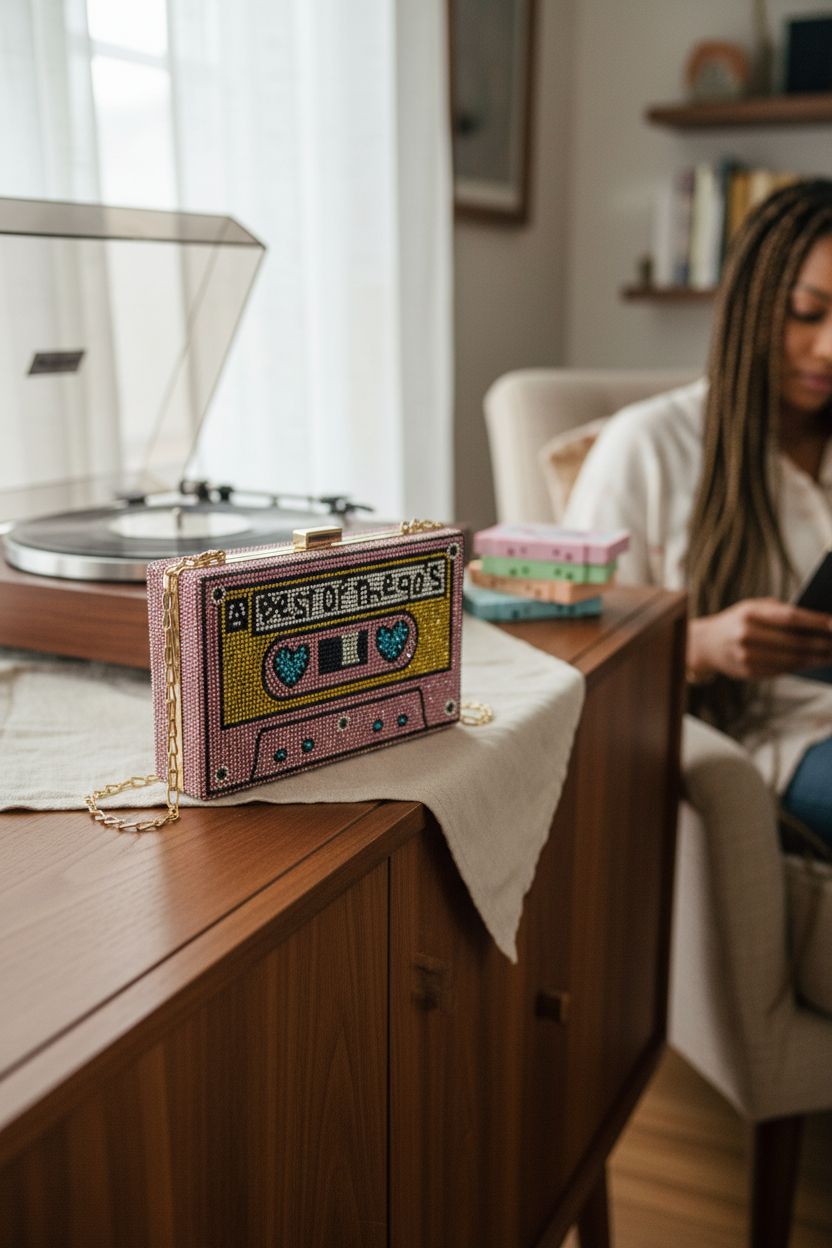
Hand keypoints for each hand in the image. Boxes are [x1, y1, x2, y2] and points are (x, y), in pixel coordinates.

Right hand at [687, 597, 831, 681]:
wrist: (706, 643)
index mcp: (749, 612)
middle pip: (794, 642)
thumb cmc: (738, 621)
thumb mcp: (752, 607)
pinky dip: (800, 667)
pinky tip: (813, 663)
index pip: (790, 617)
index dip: (815, 622)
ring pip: (790, 660)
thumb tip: (817, 623)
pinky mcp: (748, 672)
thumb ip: (779, 611)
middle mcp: (745, 634)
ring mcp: (745, 656)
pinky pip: (781, 670)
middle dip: (822, 644)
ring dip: (816, 659)